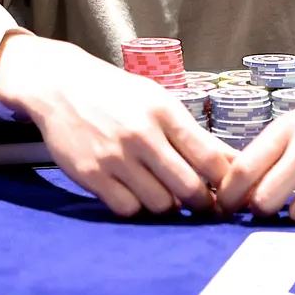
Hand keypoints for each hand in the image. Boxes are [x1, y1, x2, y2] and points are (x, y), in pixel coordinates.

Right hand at [0, 36, 236, 215]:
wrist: (62, 85)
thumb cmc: (118, 94)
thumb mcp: (159, 101)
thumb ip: (193, 133)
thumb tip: (233, 162)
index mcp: (164, 112)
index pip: (209, 157)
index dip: (225, 182)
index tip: (228, 191)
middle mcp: (141, 134)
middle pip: (188, 187)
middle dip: (202, 202)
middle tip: (202, 204)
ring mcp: (115, 156)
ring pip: (159, 205)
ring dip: (168, 206)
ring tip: (165, 195)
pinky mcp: (91, 175)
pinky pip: (126, 209)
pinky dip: (136, 208)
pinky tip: (136, 194)